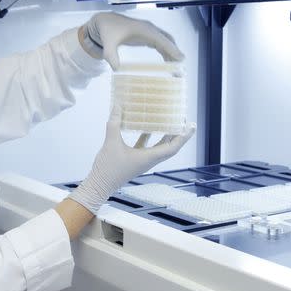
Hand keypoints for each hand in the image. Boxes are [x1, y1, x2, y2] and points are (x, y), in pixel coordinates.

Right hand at [68, 105, 194, 212]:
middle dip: (178, 134)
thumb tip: (117, 105)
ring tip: (169, 121)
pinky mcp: (135, 160)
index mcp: (149, 158)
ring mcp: (143, 161)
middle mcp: (149, 160)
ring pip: (159, 147)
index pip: (173, 147)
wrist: (99, 185)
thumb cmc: (107, 168)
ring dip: (166, 135)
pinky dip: (148, 137)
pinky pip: (146, 147)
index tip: (191, 125)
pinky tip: (145, 127)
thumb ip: (114, 123)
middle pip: (170, 146)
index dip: (184, 136)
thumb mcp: (111, 142)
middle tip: (183, 120)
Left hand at [82, 12, 183, 69]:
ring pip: (166, 42)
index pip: (160, 39)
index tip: (180, 58)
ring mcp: (150, 32)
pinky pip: (161, 44)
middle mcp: (149, 29)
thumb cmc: (108, 31)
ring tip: (176, 70)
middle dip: (175, 53)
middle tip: (180, 70)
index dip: (171, 48)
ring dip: (172, 54)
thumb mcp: (108, 44)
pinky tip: (168, 63)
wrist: (105, 21)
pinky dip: (167, 52)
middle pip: (167, 40)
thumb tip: (117, 69)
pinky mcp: (148, 36)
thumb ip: (111, 56)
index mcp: (142, 29)